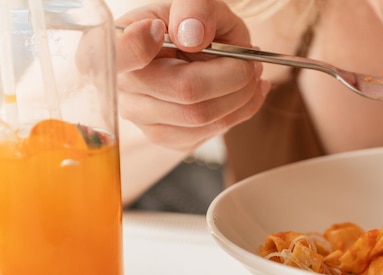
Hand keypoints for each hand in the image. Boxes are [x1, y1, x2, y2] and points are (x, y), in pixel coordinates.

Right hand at [115, 1, 269, 151]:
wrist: (202, 51)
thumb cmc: (194, 25)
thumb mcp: (198, 3)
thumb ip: (195, 9)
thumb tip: (190, 35)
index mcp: (115, 45)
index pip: (116, 56)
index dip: (137, 47)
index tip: (159, 31)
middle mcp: (122, 87)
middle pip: (185, 90)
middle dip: (233, 74)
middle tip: (249, 60)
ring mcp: (143, 118)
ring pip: (203, 116)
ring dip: (242, 95)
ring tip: (251, 73)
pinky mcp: (168, 138)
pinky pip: (211, 131)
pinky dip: (240, 111)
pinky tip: (244, 93)